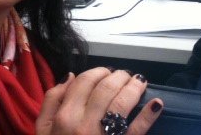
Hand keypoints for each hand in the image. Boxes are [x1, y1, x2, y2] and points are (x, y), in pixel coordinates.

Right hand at [36, 67, 162, 134]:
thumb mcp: (44, 129)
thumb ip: (51, 100)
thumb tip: (69, 76)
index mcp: (65, 116)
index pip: (84, 81)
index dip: (98, 71)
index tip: (107, 72)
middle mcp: (84, 123)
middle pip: (105, 88)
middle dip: (119, 76)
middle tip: (125, 75)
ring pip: (122, 102)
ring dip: (134, 87)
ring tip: (140, 81)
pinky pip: (136, 130)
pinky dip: (148, 115)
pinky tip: (156, 104)